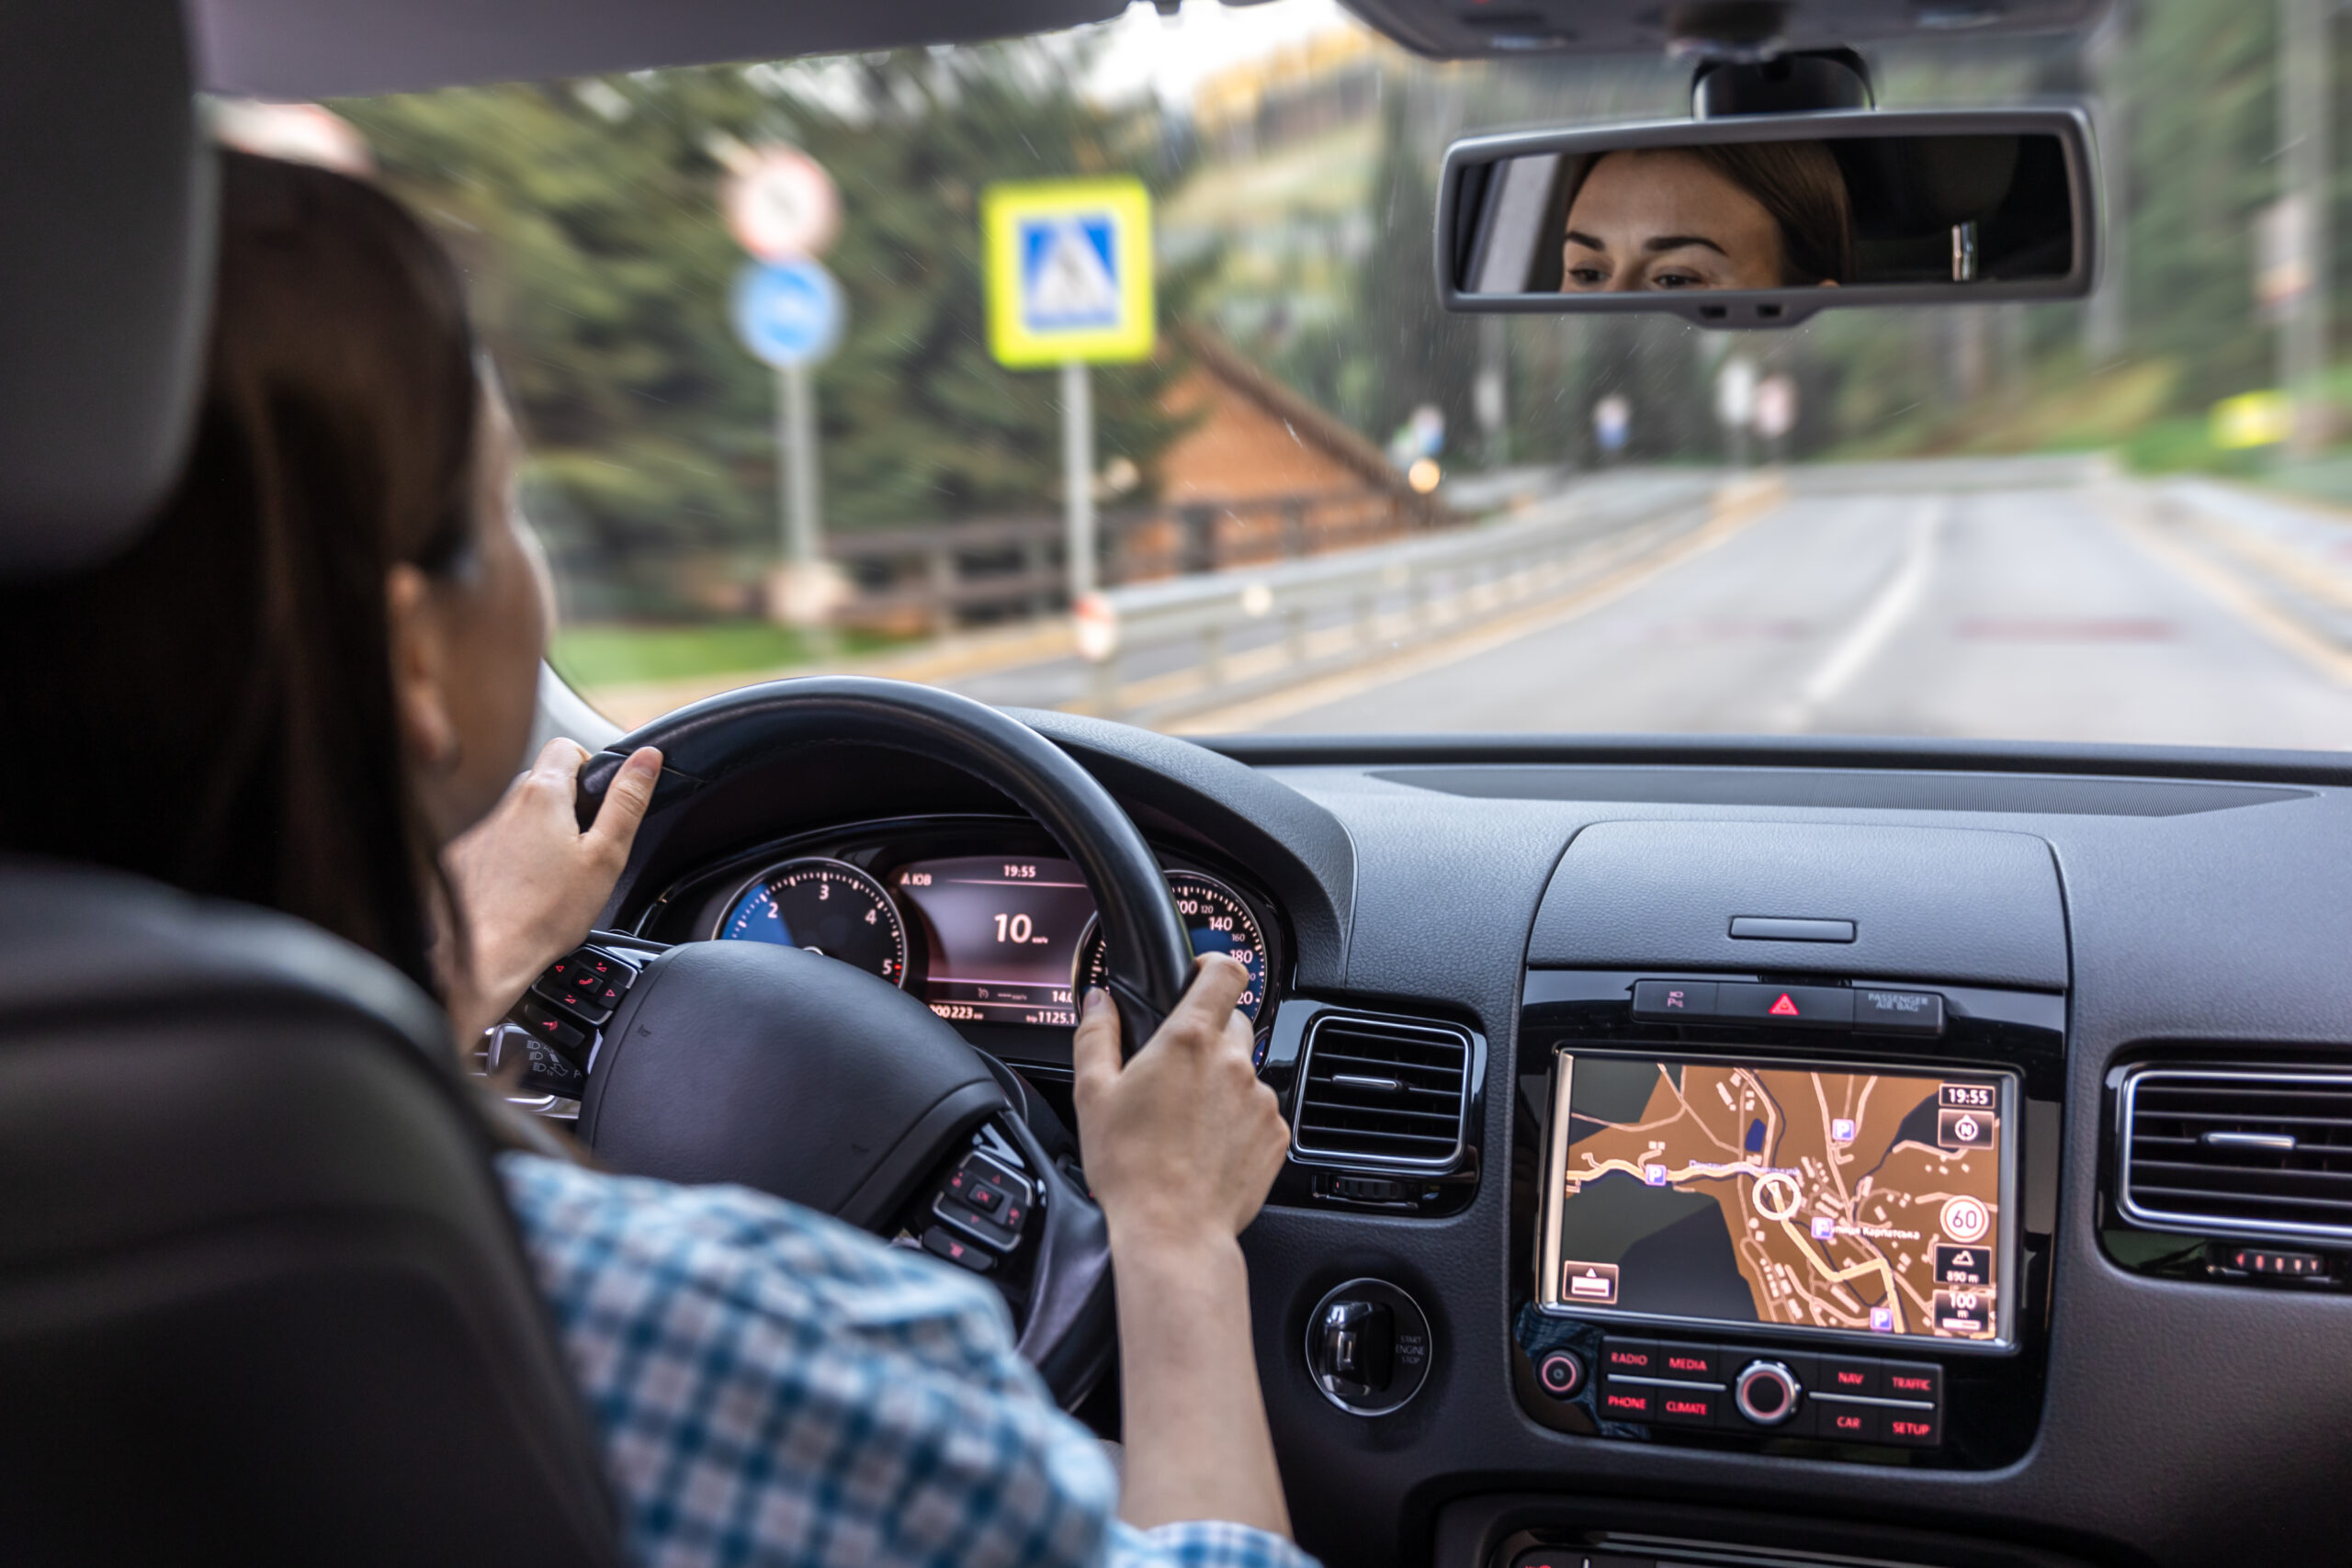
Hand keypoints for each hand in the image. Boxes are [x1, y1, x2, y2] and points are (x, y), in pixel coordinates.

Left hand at [439, 739, 661, 1041]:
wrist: (484, 956)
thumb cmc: (545, 913)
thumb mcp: (605, 856)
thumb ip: (627, 801)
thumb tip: (648, 759)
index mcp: (542, 794)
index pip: (568, 747)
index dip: (591, 767)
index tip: (599, 802)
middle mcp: (503, 802)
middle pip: (543, 781)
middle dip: (567, 804)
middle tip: (582, 846)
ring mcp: (478, 828)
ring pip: (518, 813)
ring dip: (537, 831)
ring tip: (551, 874)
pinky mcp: (461, 854)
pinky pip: (494, 840)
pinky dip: (511, 855)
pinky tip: (521, 888)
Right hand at [1070, 953, 1295, 1536]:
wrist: (1173, 1233)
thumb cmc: (1130, 1168)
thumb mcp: (1092, 1093)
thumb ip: (1096, 1035)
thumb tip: (1099, 1002)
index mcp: (1189, 1040)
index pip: (1226, 971)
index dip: (1214, 965)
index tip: (1200, 975)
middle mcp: (1233, 1062)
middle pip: (1234, 1022)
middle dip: (1208, 1036)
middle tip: (1175, 1071)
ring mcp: (1260, 1099)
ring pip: (1244, 1071)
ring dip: (1222, 1083)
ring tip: (1185, 1122)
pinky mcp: (1275, 1134)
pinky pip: (1258, 1111)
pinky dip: (1237, 1120)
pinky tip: (1205, 1146)